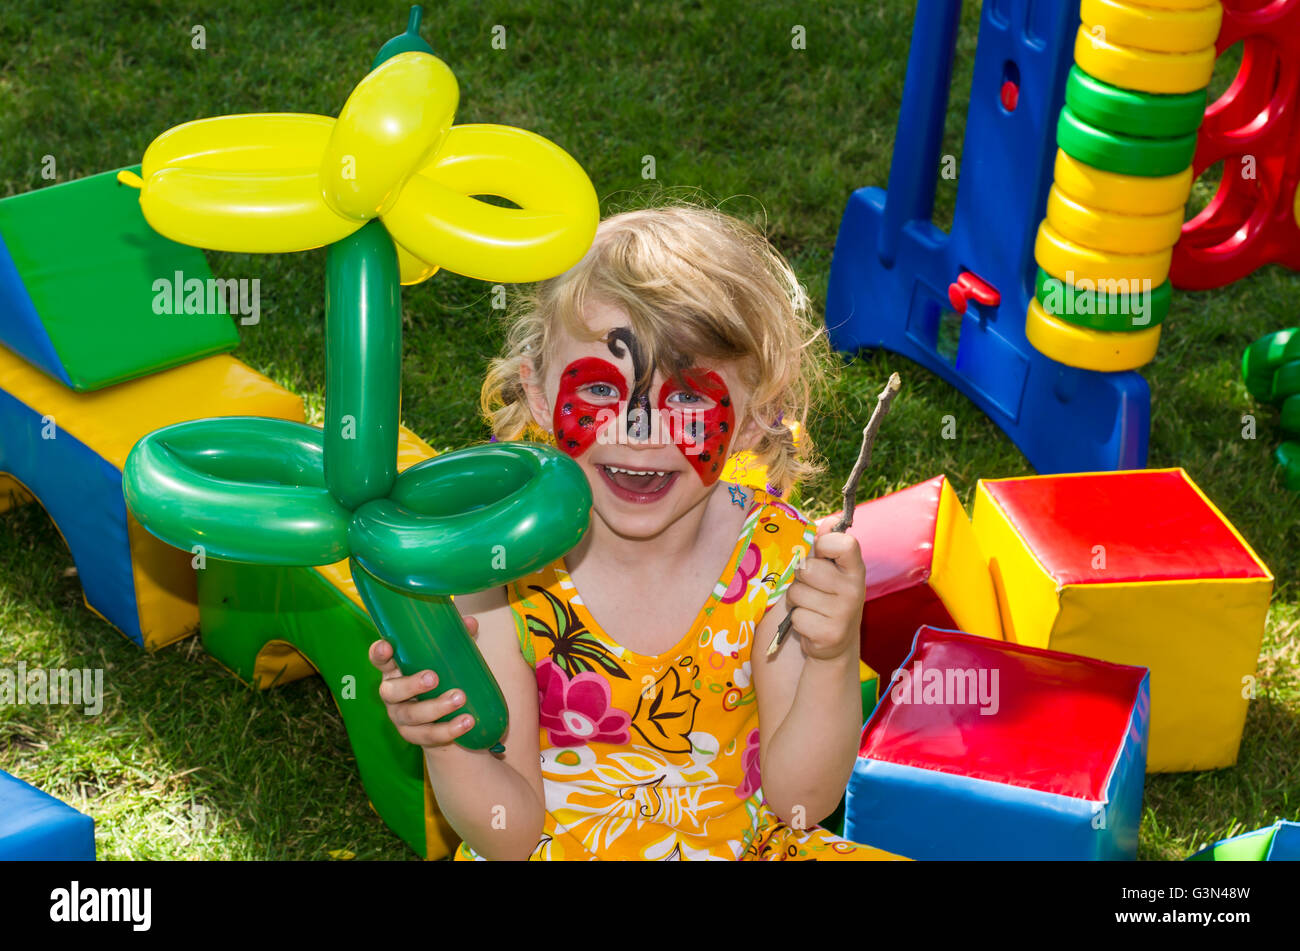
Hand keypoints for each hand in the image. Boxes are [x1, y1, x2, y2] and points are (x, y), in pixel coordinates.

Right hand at [369, 616, 478, 749]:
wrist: (449, 717)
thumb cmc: (444, 676)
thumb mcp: (449, 657)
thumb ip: (457, 639)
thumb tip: (470, 623)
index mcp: (396, 669)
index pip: (380, 660)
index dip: (379, 653)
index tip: (387, 647)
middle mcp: (393, 694)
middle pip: (391, 691)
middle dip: (412, 685)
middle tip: (434, 678)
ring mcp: (401, 718)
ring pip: (411, 716)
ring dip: (436, 707)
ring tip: (460, 698)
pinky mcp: (415, 737)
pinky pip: (429, 736)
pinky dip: (449, 729)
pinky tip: (466, 722)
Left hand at [783, 522, 864, 662]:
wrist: (835, 643)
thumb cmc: (826, 596)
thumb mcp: (829, 569)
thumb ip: (825, 544)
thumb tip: (827, 521)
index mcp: (855, 568)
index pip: (844, 544)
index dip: (824, 544)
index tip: (819, 553)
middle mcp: (855, 589)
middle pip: (808, 569)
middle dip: (800, 578)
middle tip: (811, 588)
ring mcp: (844, 613)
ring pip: (797, 593)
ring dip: (795, 600)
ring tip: (809, 607)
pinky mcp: (830, 634)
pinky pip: (797, 617)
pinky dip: (796, 621)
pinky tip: (810, 624)